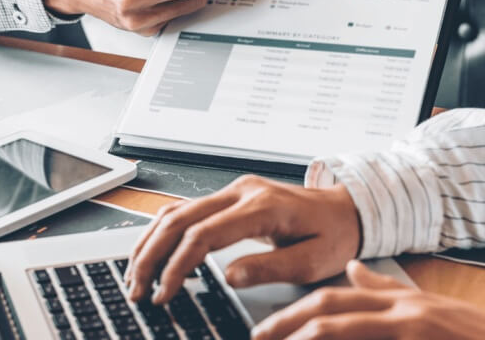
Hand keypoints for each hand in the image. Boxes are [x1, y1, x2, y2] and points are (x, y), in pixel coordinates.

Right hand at [124, 175, 360, 303]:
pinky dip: (164, 232)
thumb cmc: (335, 233)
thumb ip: (271, 267)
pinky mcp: (231, 195)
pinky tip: (153, 253)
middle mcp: (242, 191)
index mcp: (262, 206)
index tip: (165, 293)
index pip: (203, 234)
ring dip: (150, 242)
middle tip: (137, 289)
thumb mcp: (314, 259)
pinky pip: (187, 210)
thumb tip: (230, 276)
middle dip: (150, 255)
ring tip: (136, 275)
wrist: (348, 208)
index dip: (176, 265)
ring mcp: (234, 189)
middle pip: (179, 219)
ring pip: (176, 211)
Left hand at [252, 260, 484, 339]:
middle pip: (331, 306)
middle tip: (259, 336)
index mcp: (405, 301)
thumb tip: (353, 273)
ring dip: (304, 335)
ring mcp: (413, 328)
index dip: (299, 309)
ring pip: (340, 327)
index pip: (340, 295)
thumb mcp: (434, 310)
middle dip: (288, 322)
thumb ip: (389, 292)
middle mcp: (405, 310)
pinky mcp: (419, 339)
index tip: (270, 327)